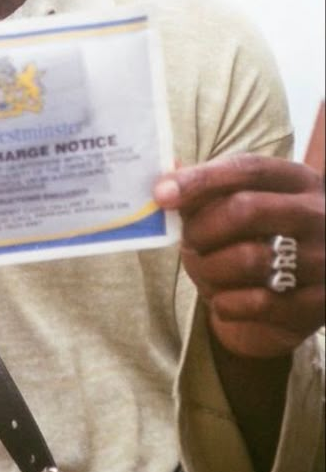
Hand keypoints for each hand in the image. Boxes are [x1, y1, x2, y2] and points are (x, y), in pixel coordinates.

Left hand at [154, 155, 324, 358]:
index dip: (200, 179)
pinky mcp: (319, 303)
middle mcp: (318, 215)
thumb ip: (207, 189)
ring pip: (249, 259)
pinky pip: (259, 303)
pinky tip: (221, 301)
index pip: (247, 169)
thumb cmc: (261, 239)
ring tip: (204, 273)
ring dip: (209, 270)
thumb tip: (165, 174)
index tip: (161, 194)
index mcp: (299, 180)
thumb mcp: (243, 205)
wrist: (299, 297)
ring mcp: (323, 259)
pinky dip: (226, 303)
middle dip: (201, 229)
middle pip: (246, 210)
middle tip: (188, 243)